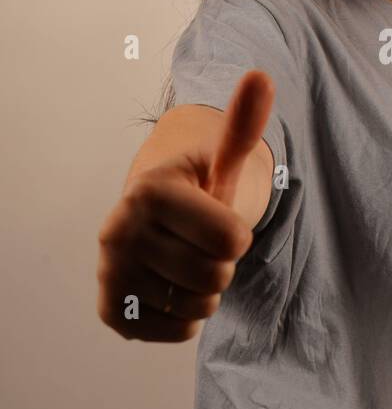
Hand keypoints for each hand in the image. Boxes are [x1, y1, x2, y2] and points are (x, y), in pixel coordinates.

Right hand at [96, 71, 274, 342]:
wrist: (157, 216)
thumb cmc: (200, 186)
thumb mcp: (222, 155)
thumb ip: (242, 124)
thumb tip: (262, 76)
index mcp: (150, 192)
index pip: (231, 240)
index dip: (237, 233)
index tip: (216, 215)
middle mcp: (119, 232)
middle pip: (216, 276)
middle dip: (221, 262)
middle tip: (200, 242)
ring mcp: (111, 273)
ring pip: (199, 308)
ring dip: (205, 290)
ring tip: (186, 260)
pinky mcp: (113, 311)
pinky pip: (179, 331)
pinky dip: (186, 316)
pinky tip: (172, 284)